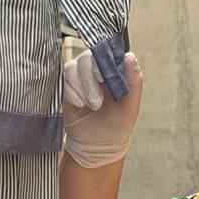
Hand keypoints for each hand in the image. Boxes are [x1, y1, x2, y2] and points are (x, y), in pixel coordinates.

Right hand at [62, 50, 143, 167]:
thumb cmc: (117, 125)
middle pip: (87, 57)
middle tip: (98, 102)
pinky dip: (72, 92)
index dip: (104, 60)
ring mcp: (80, 77)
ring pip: (74, 66)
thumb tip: (130, 56)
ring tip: (92, 105)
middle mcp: (96, 70)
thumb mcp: (131, 105)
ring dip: (82, 86)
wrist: (98, 145)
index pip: (107, 52)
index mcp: (114, 71)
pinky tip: (80, 105)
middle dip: (91, 79)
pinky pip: (65, 79)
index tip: (104, 77)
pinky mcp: (68, 87)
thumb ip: (134, 81)